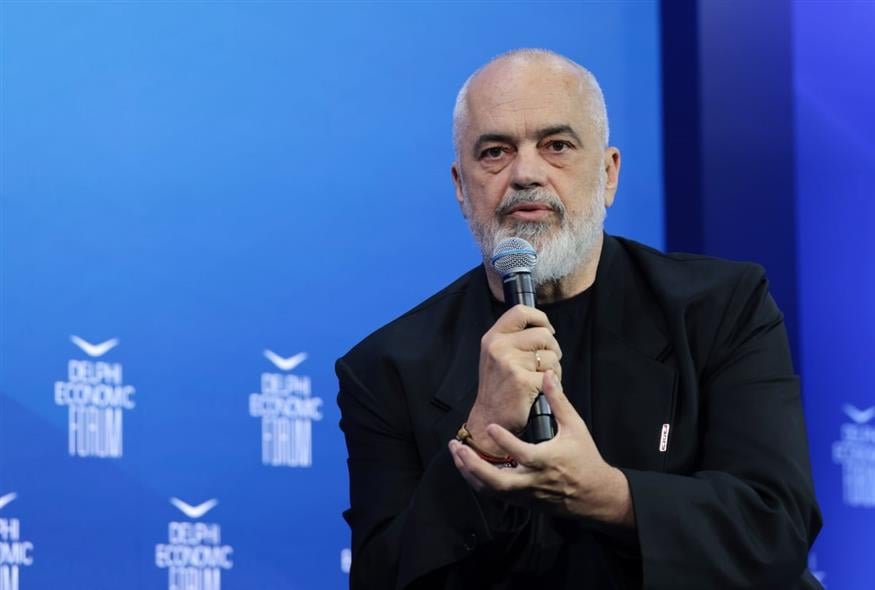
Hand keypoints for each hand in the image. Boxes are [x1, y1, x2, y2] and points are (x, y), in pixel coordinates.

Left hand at [450, 370, 634, 526]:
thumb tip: (548, 376)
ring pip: (492, 491)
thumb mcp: (575, 427)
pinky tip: (468, 466)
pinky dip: (479, 481)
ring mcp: (525, 494)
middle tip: (458, 447)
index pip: (522, 454)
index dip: (504, 441)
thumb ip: (559, 402)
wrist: (594, 495)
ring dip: (470, 473)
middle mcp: (533, 481)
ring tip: (457, 453)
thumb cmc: (585, 458)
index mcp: (546, 461)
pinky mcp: (522, 501)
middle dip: (474, 465)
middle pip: (497, 482)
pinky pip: (495, 495)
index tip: (490, 426)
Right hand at [466, 305, 561, 453]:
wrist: (490, 419)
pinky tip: (541, 390)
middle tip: (545, 363)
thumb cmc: (499, 388)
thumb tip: (545, 327)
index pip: (521, 311)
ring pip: (551, 355)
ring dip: (554, 368)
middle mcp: (498, 347)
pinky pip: (551, 374)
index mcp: (492, 337)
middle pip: (543, 334)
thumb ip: (513, 338)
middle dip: (553, 348)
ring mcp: (510, 363)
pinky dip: (552, 383)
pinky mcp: (522, 380)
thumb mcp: (496, 355)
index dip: (540, 318)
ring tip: (541, 378)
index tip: (547, 331)